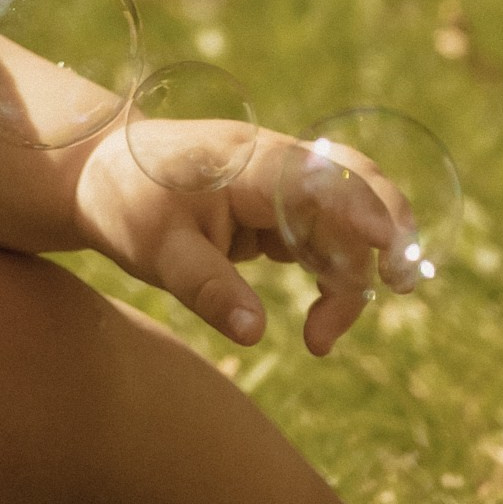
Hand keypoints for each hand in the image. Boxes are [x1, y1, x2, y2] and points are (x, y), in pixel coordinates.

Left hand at [70, 122, 407, 357]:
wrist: (98, 174)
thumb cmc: (126, 203)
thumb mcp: (157, 253)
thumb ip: (208, 289)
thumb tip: (254, 334)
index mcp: (250, 164)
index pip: (322, 179)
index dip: (362, 209)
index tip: (391, 246)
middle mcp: (277, 165)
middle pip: (356, 186)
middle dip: (389, 231)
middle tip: (404, 286)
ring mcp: (282, 184)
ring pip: (346, 223)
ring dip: (351, 277)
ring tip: (319, 339)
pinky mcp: (279, 207)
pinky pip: (326, 237)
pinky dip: (334, 276)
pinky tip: (317, 322)